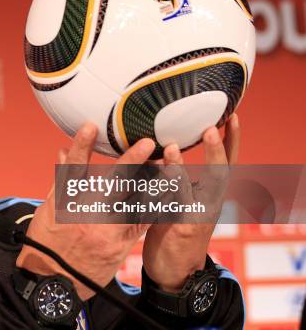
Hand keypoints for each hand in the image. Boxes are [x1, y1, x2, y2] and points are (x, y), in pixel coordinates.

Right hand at [16, 123, 154, 299]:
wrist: (56, 283)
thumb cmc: (47, 244)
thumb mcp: (48, 211)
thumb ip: (62, 180)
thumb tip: (66, 150)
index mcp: (67, 205)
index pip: (74, 169)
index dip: (82, 146)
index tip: (89, 126)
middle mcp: (88, 215)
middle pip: (112, 184)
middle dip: (131, 161)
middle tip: (147, 142)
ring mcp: (107, 231)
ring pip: (134, 202)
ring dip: (152, 181)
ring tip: (166, 164)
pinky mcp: (121, 244)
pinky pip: (142, 221)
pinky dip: (154, 204)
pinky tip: (166, 190)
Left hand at [142, 114, 239, 291]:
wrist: (175, 271)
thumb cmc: (175, 230)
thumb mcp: (179, 200)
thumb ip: (175, 178)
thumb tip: (161, 151)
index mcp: (210, 193)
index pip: (226, 162)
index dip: (230, 141)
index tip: (232, 116)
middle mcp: (210, 202)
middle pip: (220, 172)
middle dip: (218, 149)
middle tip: (213, 126)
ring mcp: (199, 217)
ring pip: (194, 191)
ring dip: (181, 168)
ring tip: (170, 149)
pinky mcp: (182, 230)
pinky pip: (174, 209)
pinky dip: (165, 193)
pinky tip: (154, 180)